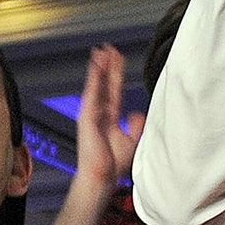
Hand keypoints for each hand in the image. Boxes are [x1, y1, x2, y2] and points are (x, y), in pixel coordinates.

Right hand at [75, 44, 143, 185]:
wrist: (102, 176)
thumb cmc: (112, 164)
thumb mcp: (131, 141)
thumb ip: (135, 126)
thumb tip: (137, 114)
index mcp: (108, 117)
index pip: (113, 89)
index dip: (116, 74)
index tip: (118, 59)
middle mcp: (98, 112)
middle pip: (104, 83)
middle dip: (107, 65)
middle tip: (110, 48)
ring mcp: (91, 113)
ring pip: (96, 85)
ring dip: (99, 68)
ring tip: (102, 51)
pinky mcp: (86, 117)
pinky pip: (91, 93)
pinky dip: (94, 79)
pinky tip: (97, 67)